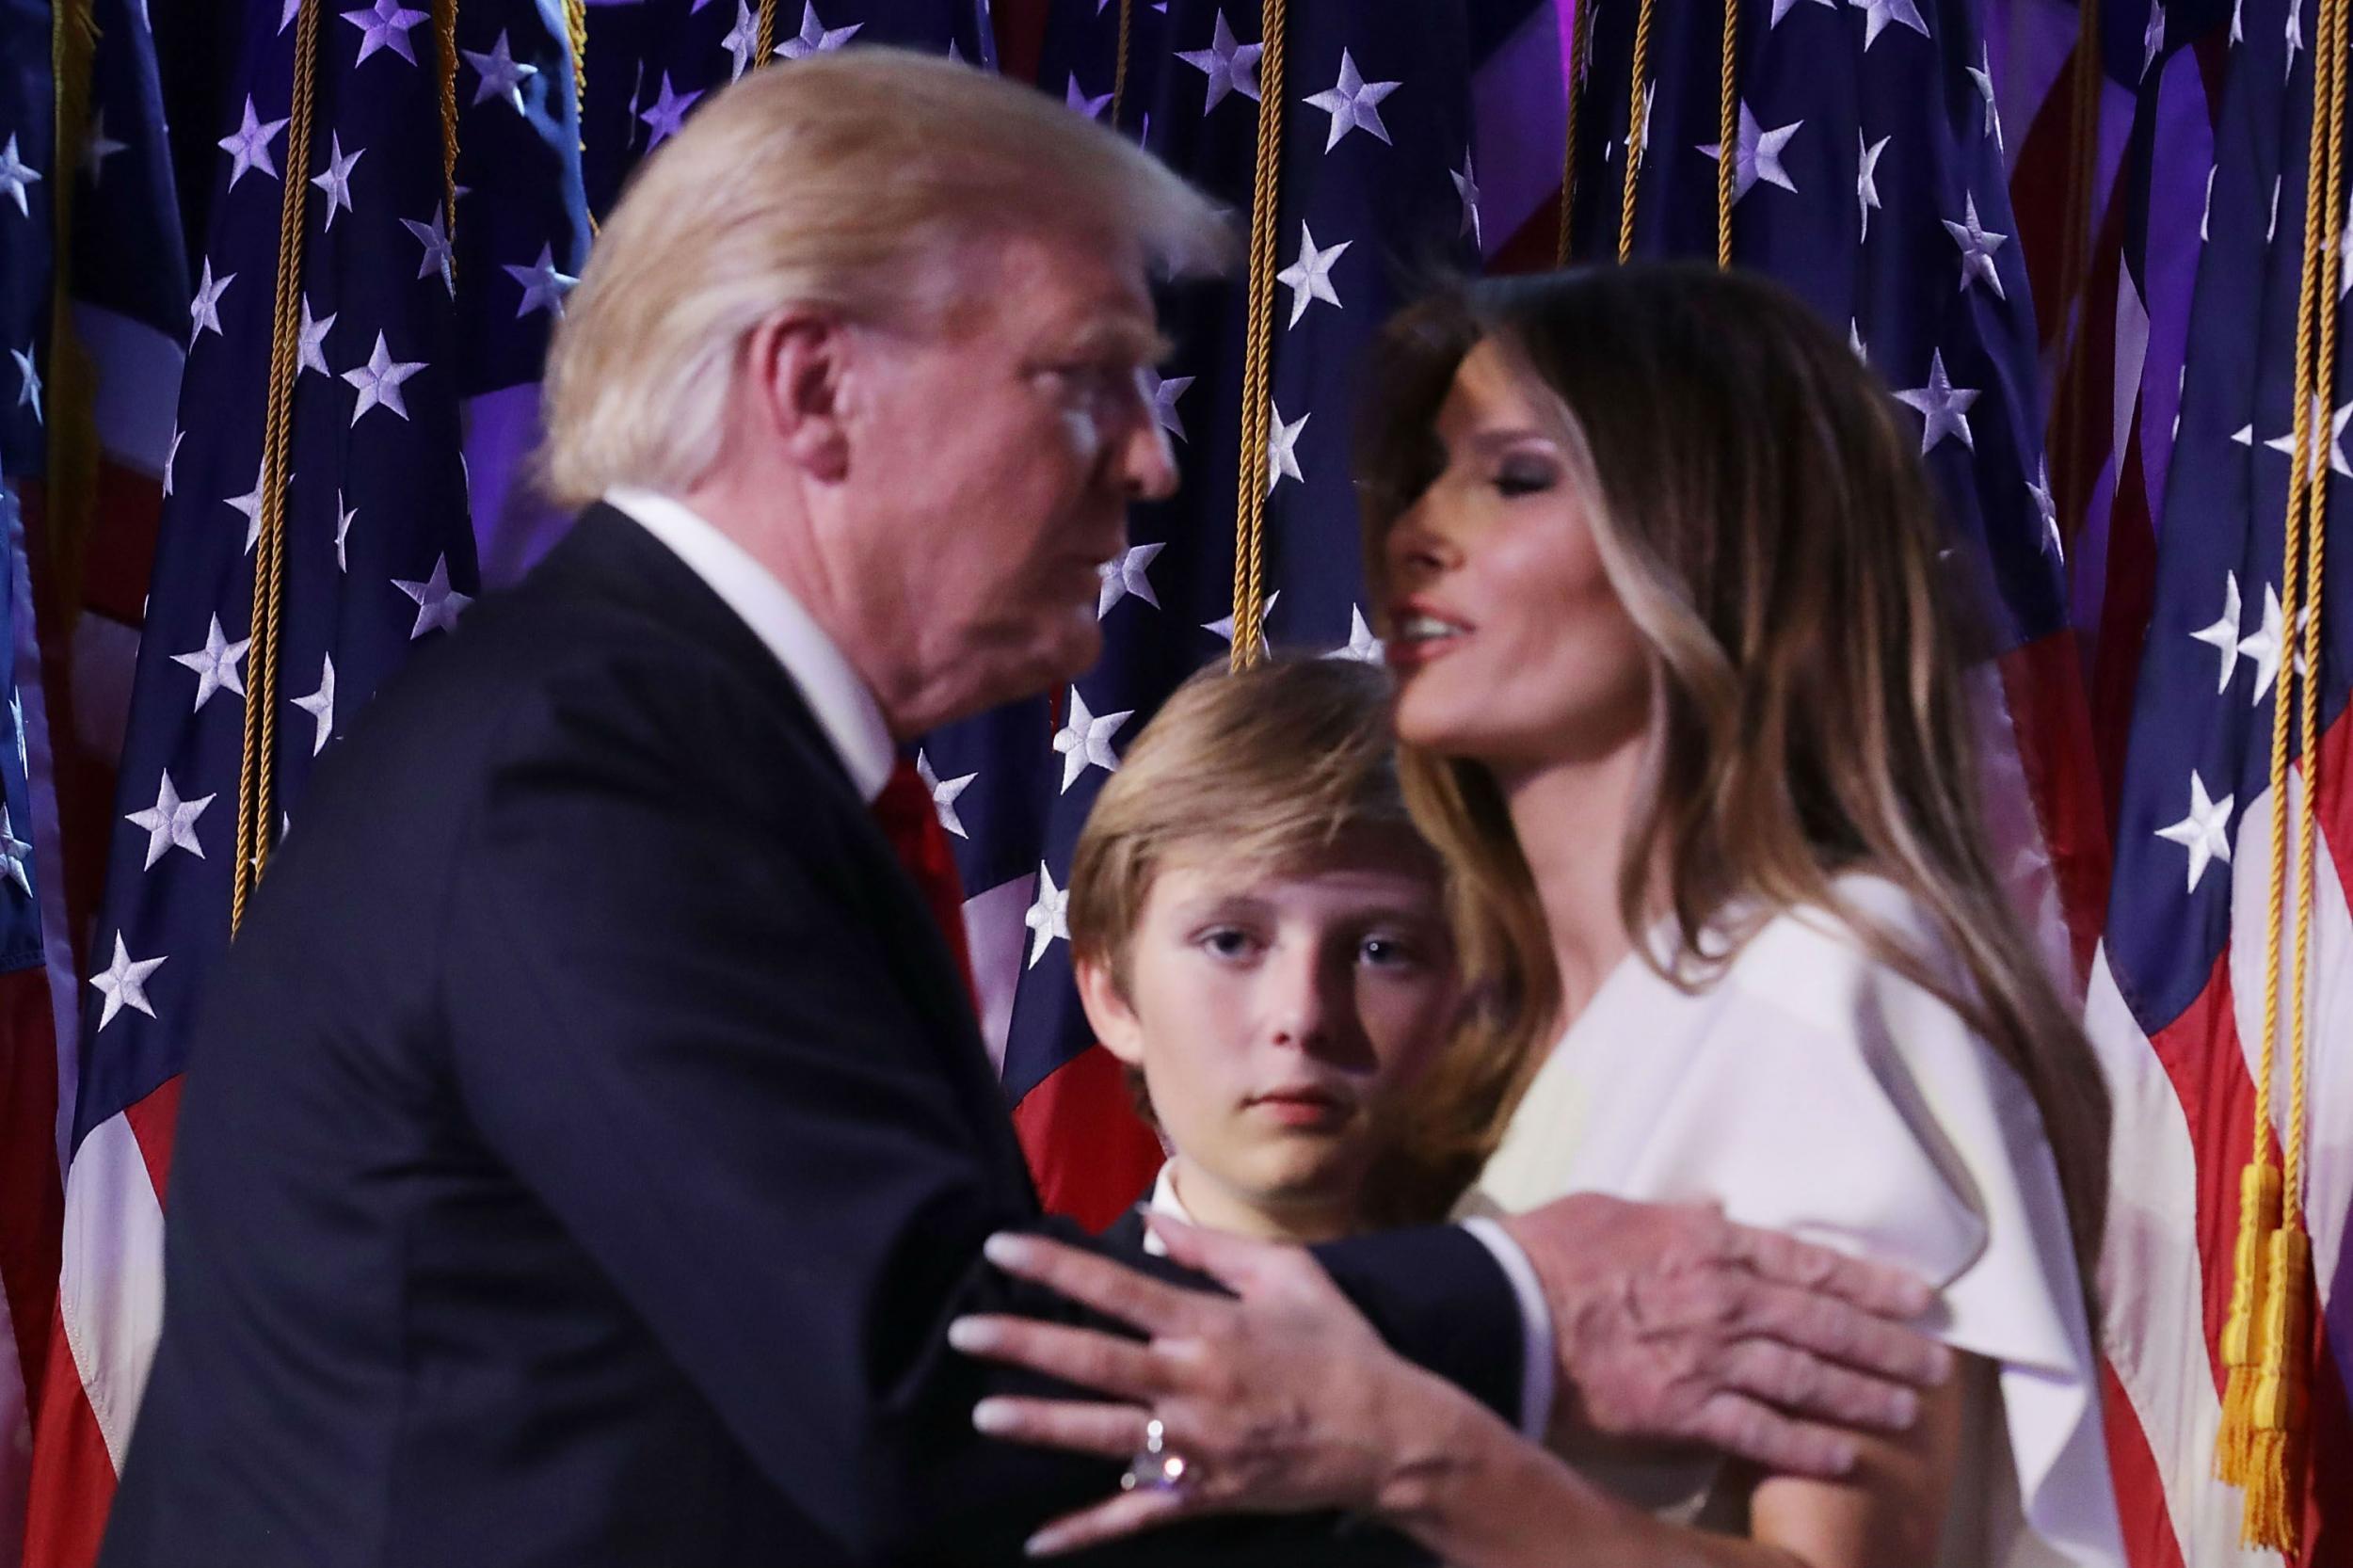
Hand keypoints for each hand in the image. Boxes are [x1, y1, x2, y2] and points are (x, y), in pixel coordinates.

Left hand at [949, 1222, 1437, 1555]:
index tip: (1001, 1246)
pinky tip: (1038, 1541)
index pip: (1116, 1287)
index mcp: (1210, 1325)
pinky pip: (1137, 1514)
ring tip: (985, 1416)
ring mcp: (1197, 1445)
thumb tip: (1152, 1219)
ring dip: (1042, 1425)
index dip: (1055, 1266)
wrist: (1392, 1436)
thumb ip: (1214, 1247)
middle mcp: (1195, 1384)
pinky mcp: (1205, 1493)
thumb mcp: (1289, 1275)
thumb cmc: (1341, 1346)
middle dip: (1024, 1345)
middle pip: (1094, 1360)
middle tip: (964, 1332)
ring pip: (1105, 1435)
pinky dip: (1087, 1530)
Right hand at [1500, 1194, 1951, 1477]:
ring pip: (1807, 1379)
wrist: (1505, 1309)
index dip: (1872, 1282)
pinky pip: (1761, 1433)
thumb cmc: (1551, 1251)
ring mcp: (1709, 1358)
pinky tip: (1844, 1458)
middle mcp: (1725, 1299)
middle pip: (1826, 1324)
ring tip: (1905, 1413)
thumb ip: (1675, 1211)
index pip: (1811, 1262)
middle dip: (1887, 1346)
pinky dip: (1807, 1447)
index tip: (1918, 1297)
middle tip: (1936, 1365)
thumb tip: (1713, 1203)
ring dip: (1863, 1397)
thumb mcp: (1617, 1207)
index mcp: (1709, 1241)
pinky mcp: (1683, 1410)